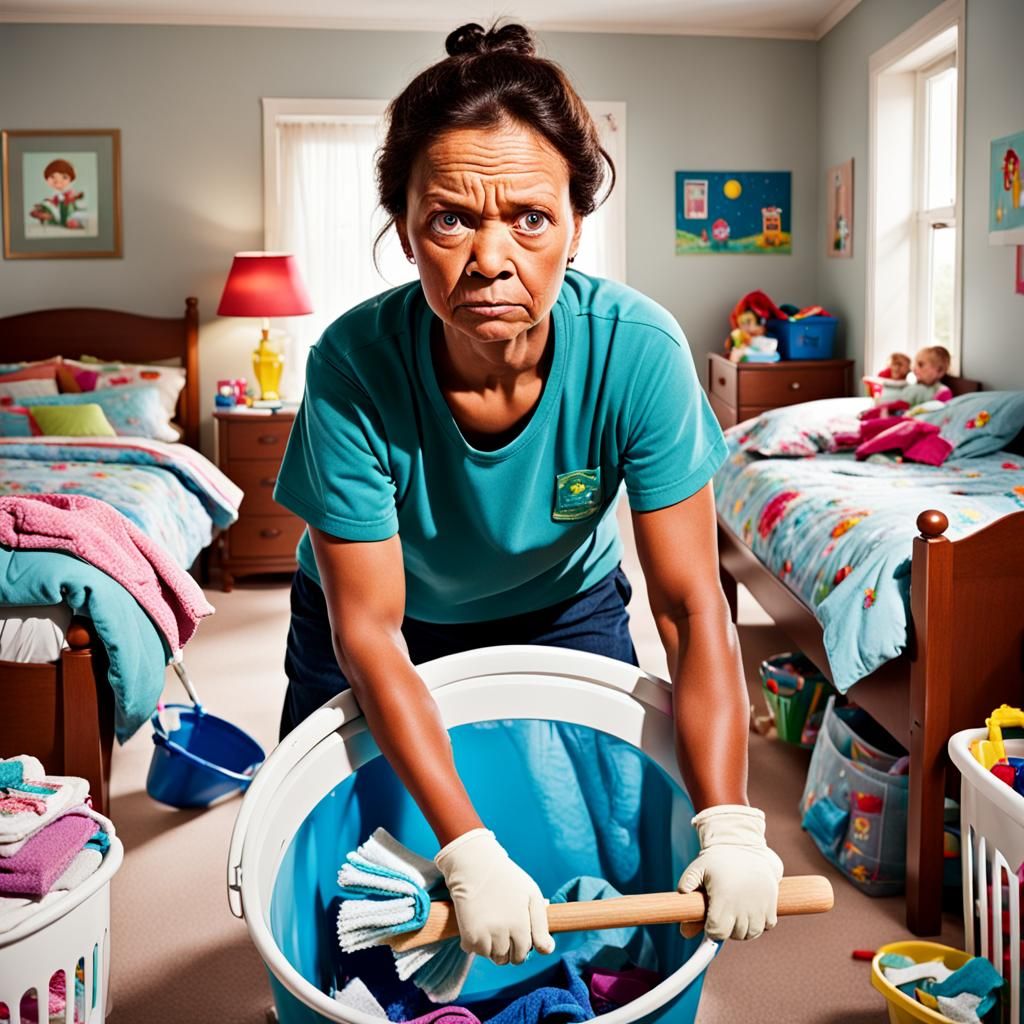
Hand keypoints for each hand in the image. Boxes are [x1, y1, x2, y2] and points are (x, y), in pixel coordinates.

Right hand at [435, 828, 553, 964]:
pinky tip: (477, 922)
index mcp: (521, 925)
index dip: (520, 946)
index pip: (523, 954)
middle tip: (502, 927)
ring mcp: (485, 936)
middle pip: (507, 959)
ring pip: (491, 956)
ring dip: (491, 946)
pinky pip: (474, 951)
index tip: (516, 934)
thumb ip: (541, 925)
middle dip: (507, 949)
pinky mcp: (468, 935)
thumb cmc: (506, 879)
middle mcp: (503, 934)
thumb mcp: (531, 894)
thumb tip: (547, 950)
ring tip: (490, 923)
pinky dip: (475, 942)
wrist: (474, 865)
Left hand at [678, 805, 782, 940]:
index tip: (710, 922)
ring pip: (752, 933)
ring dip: (744, 929)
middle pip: (735, 935)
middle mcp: (742, 905)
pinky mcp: (772, 902)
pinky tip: (751, 910)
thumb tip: (683, 922)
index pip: (717, 933)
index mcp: (723, 898)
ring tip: (736, 914)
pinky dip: (760, 923)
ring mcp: (760, 905)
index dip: (711, 931)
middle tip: (723, 914)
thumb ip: (687, 887)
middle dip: (727, 929)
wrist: (745, 844)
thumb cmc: (718, 859)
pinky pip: (768, 925)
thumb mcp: (698, 869)